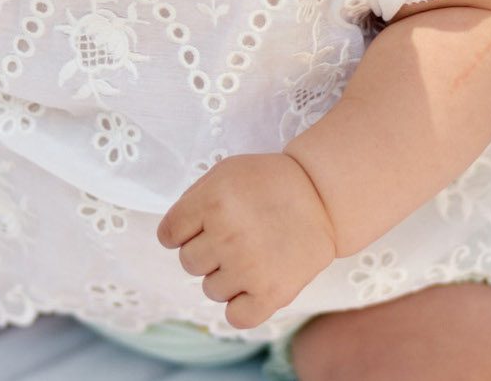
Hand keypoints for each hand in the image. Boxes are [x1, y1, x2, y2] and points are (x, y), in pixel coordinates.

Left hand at [156, 153, 336, 328]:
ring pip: (210, 289)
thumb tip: (171, 234)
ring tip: (253, 252)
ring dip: (227, 275)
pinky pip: (235, 317)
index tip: (202, 226)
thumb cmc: (269, 182)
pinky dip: (242, 305)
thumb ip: (193, 199)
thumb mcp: (226, 172)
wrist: (322, 194)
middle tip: (235, 235)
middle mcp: (226, 234)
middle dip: (207, 251)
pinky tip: (255, 283)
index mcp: (212, 201)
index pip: (169, 234)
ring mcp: (248, 266)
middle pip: (188, 262)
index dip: (183, 231)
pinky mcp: (271, 293)